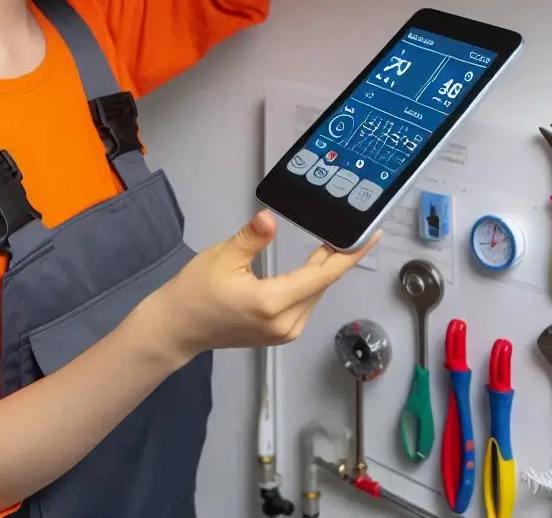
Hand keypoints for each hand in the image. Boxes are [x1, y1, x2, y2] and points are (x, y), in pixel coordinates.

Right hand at [149, 210, 379, 359]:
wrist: (179, 327)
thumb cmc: (196, 289)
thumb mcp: (223, 256)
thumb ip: (252, 238)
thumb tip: (270, 218)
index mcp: (273, 303)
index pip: (322, 276)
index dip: (349, 255)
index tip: (372, 237)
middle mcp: (286, 322)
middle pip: (322, 284)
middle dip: (338, 257)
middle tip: (353, 229)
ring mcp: (285, 332)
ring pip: (315, 294)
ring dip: (325, 269)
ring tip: (335, 241)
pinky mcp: (280, 333)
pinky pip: (305, 302)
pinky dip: (312, 282)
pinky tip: (315, 264)